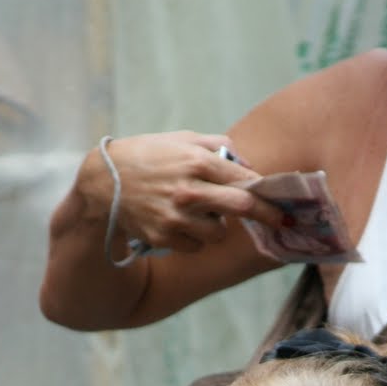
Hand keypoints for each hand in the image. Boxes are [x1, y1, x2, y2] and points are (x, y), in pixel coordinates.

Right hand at [81, 130, 283, 255]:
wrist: (104, 183)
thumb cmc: (147, 156)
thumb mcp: (180, 139)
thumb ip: (216, 146)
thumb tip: (246, 162)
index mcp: (196, 160)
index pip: (244, 180)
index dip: (267, 192)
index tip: (282, 202)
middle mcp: (189, 190)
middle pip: (242, 208)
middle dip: (266, 216)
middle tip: (280, 221)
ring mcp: (176, 217)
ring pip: (218, 233)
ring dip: (217, 226)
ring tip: (202, 214)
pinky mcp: (164, 237)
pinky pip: (195, 245)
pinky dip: (194, 238)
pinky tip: (180, 224)